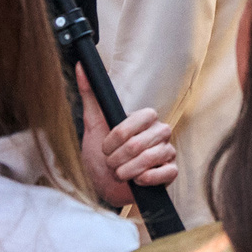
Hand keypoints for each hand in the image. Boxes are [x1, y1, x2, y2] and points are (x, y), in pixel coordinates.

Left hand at [79, 68, 178, 208]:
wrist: (105, 185)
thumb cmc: (101, 154)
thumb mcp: (93, 124)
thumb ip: (91, 95)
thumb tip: (81, 66)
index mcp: (145, 118)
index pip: (138, 120)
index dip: (116, 139)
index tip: (105, 147)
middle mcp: (159, 132)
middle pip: (139, 143)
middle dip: (117, 159)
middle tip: (111, 163)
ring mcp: (167, 151)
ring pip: (150, 159)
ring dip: (127, 171)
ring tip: (120, 173)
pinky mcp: (170, 171)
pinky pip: (166, 173)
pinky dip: (146, 179)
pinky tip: (137, 179)